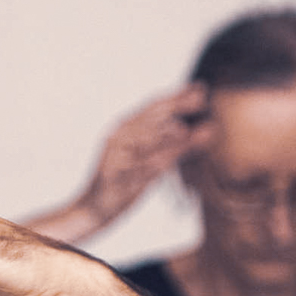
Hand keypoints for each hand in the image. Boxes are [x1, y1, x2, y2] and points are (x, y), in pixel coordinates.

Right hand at [73, 84, 212, 224]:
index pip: (154, 107)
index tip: (201, 88)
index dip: (177, 96)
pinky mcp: (112, 178)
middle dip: (174, 107)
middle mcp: (118, 137)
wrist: (94, 207)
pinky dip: (150, 164)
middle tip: (201, 99)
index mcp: (126, 129)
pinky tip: (165, 163)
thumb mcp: (149, 159)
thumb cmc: (125, 181)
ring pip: (142, 142)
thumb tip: (199, 127)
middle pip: (149, 118)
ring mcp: (114, 157)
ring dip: (163, 136)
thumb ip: (169, 143)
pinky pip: (135, 170)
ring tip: (183, 128)